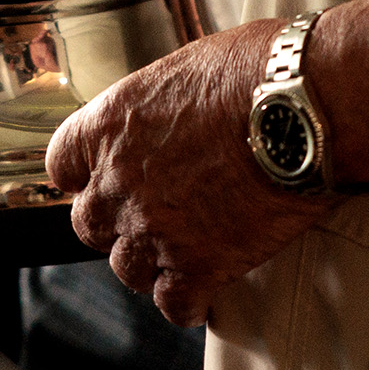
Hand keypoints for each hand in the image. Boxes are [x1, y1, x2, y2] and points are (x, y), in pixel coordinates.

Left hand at [45, 17, 337, 326]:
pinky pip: (175, 304)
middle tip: (152, 213)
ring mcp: (156, 228)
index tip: (99, 177)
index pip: (62, 162)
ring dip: (152, 262)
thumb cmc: (262, 71)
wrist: (306, 108)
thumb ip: (163, 104)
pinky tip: (204, 290)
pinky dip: (188, 301)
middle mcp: (121, 180)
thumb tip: (176, 113)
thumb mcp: (192, 65)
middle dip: (116, 222)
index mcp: (113, 122)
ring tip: (184, 249)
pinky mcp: (200, 266)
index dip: (82, 174)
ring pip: (128, 269)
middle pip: (89, 224)